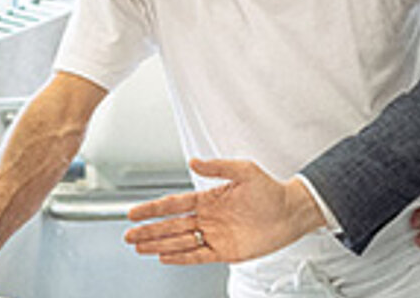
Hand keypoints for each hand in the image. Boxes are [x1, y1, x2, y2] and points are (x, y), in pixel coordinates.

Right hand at [123, 159, 324, 264]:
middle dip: (149, 230)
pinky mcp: (225, 251)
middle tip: (129, 235)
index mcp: (208, 199)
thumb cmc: (270, 190)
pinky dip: (181, 257)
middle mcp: (208, 218)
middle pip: (171, 226)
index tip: (134, 212)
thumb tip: (194, 162)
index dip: (152, 209)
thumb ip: (217, 167)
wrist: (291, 213)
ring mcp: (215, 235)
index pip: (173, 204)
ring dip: (159, 244)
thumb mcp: (244, 170)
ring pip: (180, 242)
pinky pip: (198, 256)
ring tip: (139, 247)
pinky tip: (164, 257)